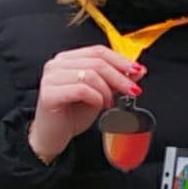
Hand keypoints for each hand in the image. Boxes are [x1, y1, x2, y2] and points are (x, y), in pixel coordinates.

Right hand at [29, 45, 144, 162]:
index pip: (98, 51)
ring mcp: (51, 78)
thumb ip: (115, 80)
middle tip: (133, 90)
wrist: (53, 137)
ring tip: (109, 103)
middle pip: (97, 61)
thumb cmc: (73, 115)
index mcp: (68, 59)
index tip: (138, 70)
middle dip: (120, 76)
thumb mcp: (100, 94)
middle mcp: (57, 64)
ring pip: (90, 74)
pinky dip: (96, 98)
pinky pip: (81, 90)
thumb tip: (138, 70)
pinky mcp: (49, 94)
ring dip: (107, 90)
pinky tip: (99, 106)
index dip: (121, 60)